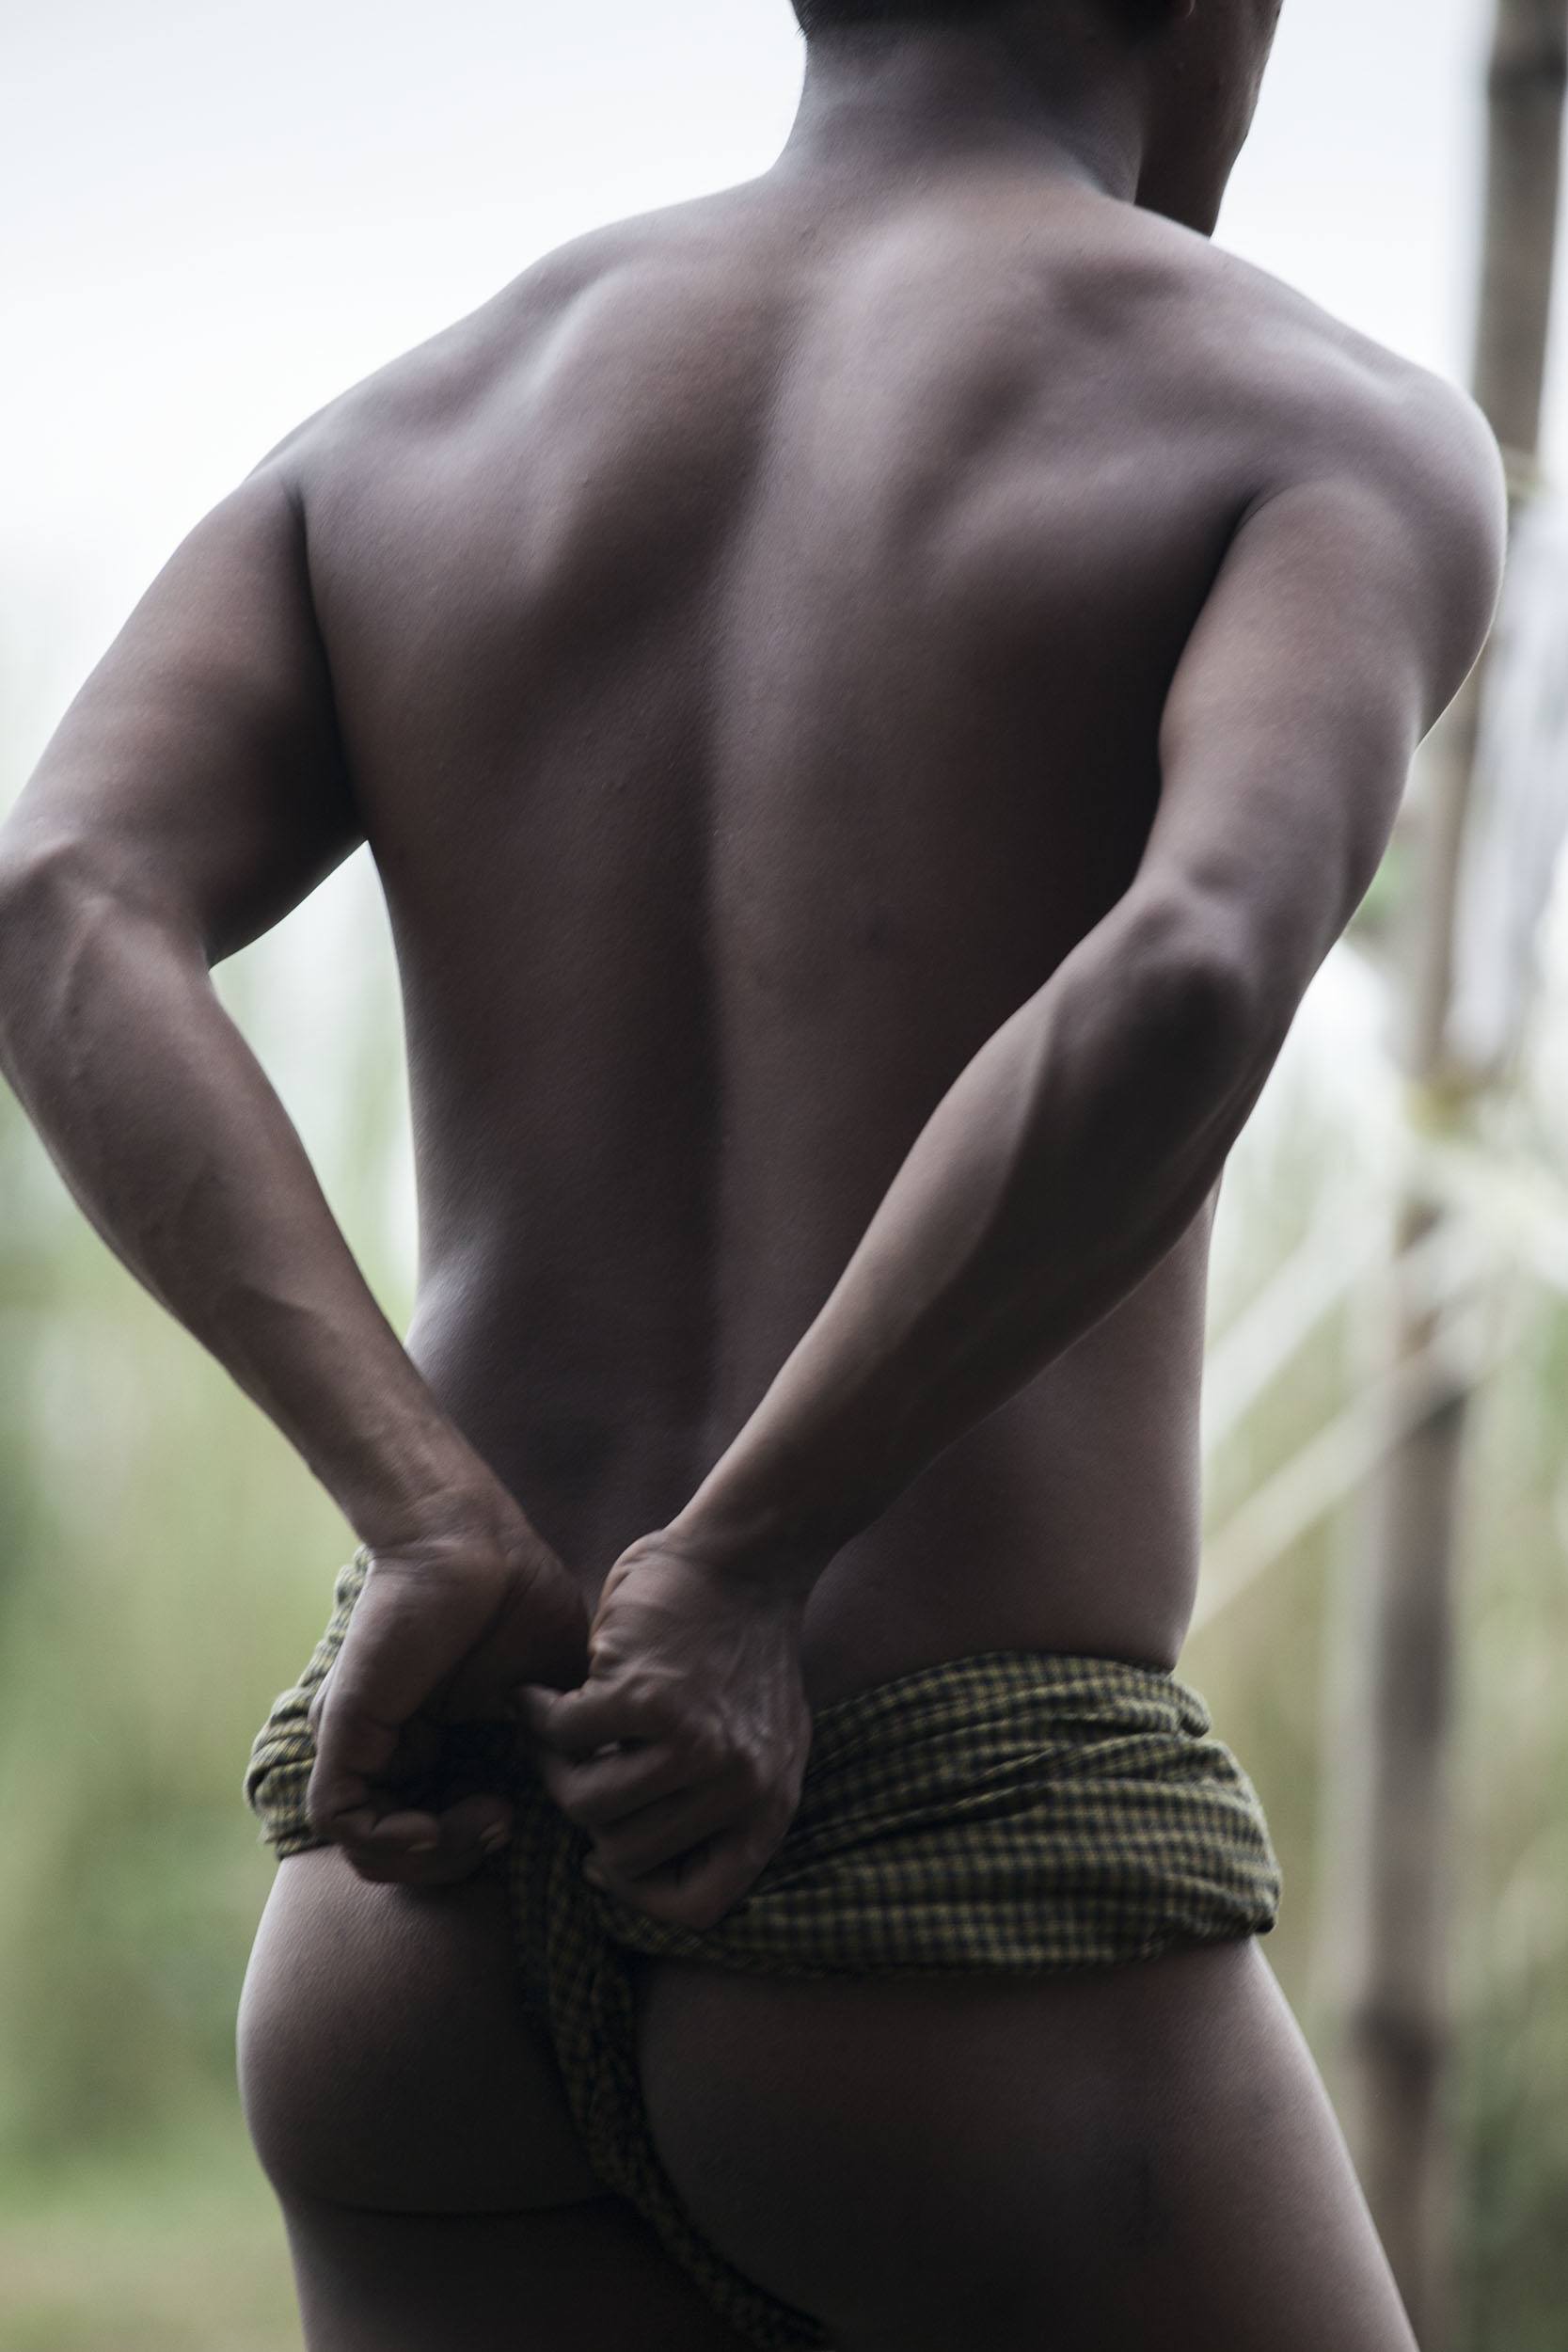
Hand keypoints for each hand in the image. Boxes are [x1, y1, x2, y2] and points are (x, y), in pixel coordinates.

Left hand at [306, 1509, 588, 1887]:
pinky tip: (435, 1824)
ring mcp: (368, 1743)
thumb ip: (559, 1744)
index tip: (521, 1818)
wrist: (481, 1547)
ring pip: (370, 1849)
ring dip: (432, 1857)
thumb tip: (586, 1799)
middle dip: (457, 1860)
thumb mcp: (552, 1690)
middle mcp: (397, 1749)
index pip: (440, 1831)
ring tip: (487, 1817)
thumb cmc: (521, 1602)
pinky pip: (342, 1818)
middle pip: (403, 1854)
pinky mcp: (345, 1731)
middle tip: (505, 1824)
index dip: (476, 1846)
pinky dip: (388, 1842)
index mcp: (440, 1742)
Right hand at [521, 1531, 811, 1931]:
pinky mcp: (645, 1698)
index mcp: (768, 1804)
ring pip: (586, 1805)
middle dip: (587, 1817)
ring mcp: (693, 1745)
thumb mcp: (762, 1738)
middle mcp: (738, 1785)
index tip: (603, 1860)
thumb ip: (719, 1803)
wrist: (748, 1558)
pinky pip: (563, 1737)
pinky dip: (536, 1716)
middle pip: (626, 1856)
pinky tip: (535, 1696)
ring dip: (552, 1770)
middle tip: (570, 1771)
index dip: (638, 1896)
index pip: (700, 1907)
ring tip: (549, 1734)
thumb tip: (621, 1867)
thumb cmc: (742, 1646)